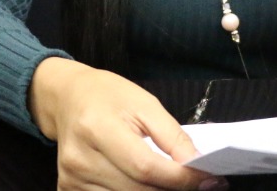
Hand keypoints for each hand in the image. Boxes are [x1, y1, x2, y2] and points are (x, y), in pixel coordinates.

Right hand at [30, 57, 225, 190]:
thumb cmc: (108, 96)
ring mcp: (72, 178)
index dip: (180, 179)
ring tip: (172, 182)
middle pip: (137, 190)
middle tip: (199, 184)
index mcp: (98, 128)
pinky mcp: (68, 188)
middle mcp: (80, 158)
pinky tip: (147, 185)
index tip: (208, 180)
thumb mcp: (145, 102)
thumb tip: (197, 165)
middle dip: (173, 189)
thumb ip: (172, 136)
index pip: (145, 167)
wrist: (68, 97)